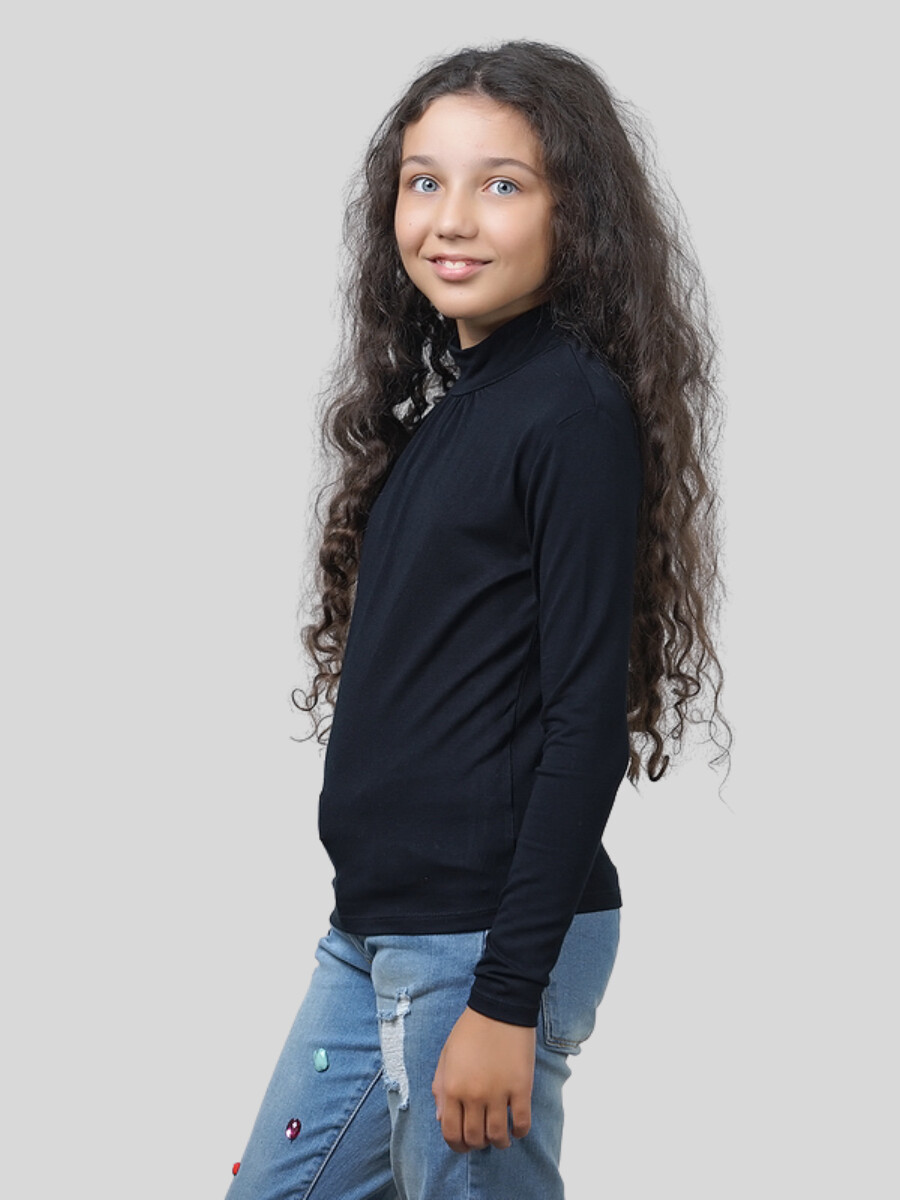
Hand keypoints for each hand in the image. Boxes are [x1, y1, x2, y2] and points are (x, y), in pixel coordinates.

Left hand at [431, 1004, 535, 1151]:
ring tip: (501, 1137)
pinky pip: (522, 1123)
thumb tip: (440, 1118)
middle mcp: (473, 1095)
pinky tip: (517, 1128)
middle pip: (474, 1138)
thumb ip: (440, 1088)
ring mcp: (498, 1093)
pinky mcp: (521, 1088)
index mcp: (451, 1087)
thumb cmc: (470, 1030)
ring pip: (498, 1136)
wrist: (499, 1007)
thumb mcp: (446, 1056)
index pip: (451, 1133)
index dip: (457, 1145)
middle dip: (477, 1144)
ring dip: (499, 1142)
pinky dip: (520, 1132)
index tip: (464, 1144)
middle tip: (482, 1139)